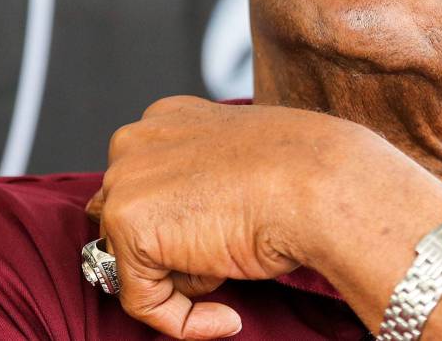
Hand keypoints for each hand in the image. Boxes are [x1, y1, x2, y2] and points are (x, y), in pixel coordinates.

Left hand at [85, 95, 375, 338]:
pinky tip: (226, 317)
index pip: (145, 186)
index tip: (217, 243)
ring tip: (231, 263)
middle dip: (174, 249)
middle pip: (131, 222)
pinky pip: (142, 300)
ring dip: (182, 277)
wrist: (317, 186)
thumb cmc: (298, 173)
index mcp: (163, 119)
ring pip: (135, 259)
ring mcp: (124, 182)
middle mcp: (134, 142)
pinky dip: (181, 321)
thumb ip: (201, 182)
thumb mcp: (238, 165)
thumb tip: (186, 226)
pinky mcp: (128, 228)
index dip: (176, 225)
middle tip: (227, 253)